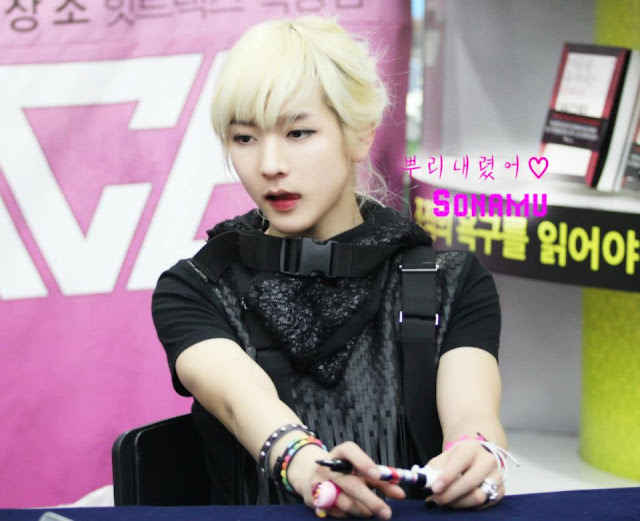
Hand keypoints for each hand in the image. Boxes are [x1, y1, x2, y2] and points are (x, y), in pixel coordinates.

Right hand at [288, 441, 405, 518]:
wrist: (308, 474)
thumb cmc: (342, 472)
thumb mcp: (359, 470)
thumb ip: (380, 481)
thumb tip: (400, 494)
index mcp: (340, 453)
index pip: (349, 451)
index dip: (363, 461)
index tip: (378, 475)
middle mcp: (328, 467)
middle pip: (350, 484)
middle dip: (371, 500)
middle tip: (386, 512)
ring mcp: (319, 484)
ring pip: (345, 502)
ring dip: (362, 510)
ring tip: (369, 511)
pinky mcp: (314, 500)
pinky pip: (337, 512)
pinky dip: (348, 513)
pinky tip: (351, 509)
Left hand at [425, 440, 503, 508]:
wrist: (479, 456)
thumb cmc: (458, 459)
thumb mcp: (445, 458)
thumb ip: (433, 469)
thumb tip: (419, 480)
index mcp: (471, 449)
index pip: (459, 463)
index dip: (446, 477)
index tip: (434, 488)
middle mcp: (487, 460)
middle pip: (470, 483)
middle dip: (450, 495)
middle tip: (435, 501)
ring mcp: (497, 476)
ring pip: (479, 496)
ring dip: (458, 503)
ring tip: (444, 502)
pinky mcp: (502, 490)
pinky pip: (485, 505)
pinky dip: (469, 506)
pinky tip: (458, 503)